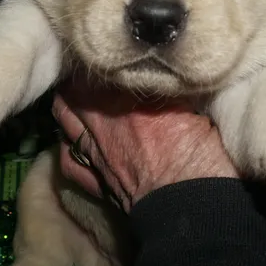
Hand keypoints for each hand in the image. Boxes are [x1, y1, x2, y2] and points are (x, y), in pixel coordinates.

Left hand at [52, 74, 239, 212]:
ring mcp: (96, 155)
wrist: (191, 210)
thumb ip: (173, 91)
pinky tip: (71, 142)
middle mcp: (104, 124)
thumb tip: (170, 74)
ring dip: (66, 107)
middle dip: (76, 82)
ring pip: (64, 122)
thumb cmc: (200, 159)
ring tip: (71, 98)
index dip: (99, 62)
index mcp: (128, 102)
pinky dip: (67, 147)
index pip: (102, 72)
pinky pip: (69, 161)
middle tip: (83, 74)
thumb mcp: (196, 111)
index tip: (104, 54)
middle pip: (73, 94)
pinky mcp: (97, 182)